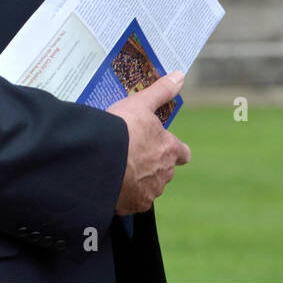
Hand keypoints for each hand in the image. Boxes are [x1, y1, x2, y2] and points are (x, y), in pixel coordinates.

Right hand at [106, 71, 191, 214]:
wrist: (99, 162)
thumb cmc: (122, 130)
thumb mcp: (141, 103)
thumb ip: (161, 91)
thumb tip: (179, 76)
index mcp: (170, 150)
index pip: (183, 153)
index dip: (175, 149)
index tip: (163, 145)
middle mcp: (164, 174)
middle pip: (164, 171)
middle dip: (152, 164)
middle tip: (132, 153)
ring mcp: (149, 193)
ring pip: (148, 187)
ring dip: (138, 180)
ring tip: (118, 167)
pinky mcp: (132, 207)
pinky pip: (132, 202)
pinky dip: (124, 195)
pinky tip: (111, 183)